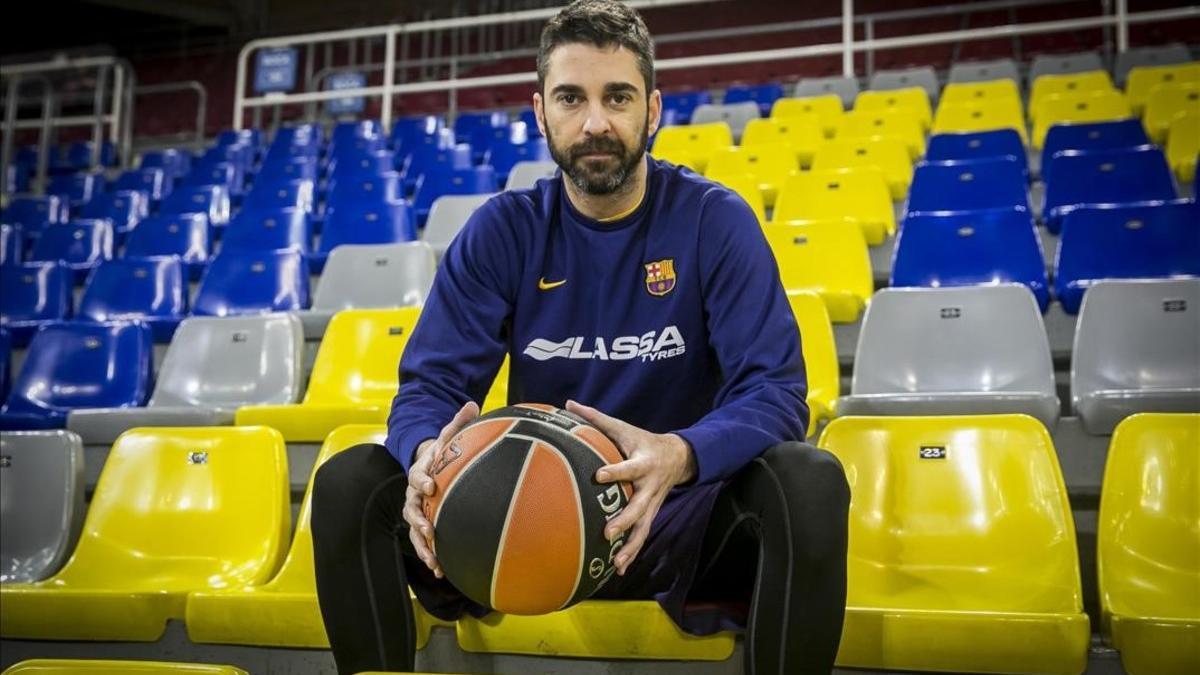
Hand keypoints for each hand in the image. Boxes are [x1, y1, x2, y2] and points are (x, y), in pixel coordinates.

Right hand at [402, 401, 478, 578]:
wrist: (431, 468)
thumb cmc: (442, 454)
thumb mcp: (448, 437)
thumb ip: (458, 422)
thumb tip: (472, 403)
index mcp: (420, 472)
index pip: (417, 475)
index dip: (423, 479)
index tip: (432, 485)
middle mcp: (414, 494)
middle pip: (411, 509)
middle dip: (418, 520)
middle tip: (427, 528)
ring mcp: (417, 512)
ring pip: (415, 531)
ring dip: (423, 545)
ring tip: (434, 560)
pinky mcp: (424, 526)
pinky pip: (424, 543)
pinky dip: (431, 556)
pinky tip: (442, 572)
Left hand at [565, 399, 697, 575]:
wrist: (678, 457)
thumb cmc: (642, 441)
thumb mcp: (624, 428)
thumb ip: (597, 418)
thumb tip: (568, 404)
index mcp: (643, 463)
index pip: (629, 468)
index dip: (616, 471)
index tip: (599, 475)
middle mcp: (649, 487)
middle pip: (638, 506)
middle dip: (624, 521)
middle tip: (607, 532)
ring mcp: (652, 504)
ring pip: (643, 528)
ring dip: (630, 547)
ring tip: (616, 563)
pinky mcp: (651, 515)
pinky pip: (642, 536)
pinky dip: (632, 553)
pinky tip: (619, 570)